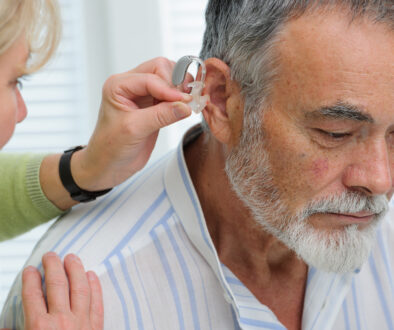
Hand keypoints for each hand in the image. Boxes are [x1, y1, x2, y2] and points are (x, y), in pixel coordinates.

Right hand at [21, 252, 102, 329]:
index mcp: (39, 327)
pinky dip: (95, 287)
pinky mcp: (96, 328)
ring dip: (76, 270)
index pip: (33, 295)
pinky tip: (91, 275)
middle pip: (57, 285)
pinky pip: (97, 303)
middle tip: (50, 255)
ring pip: (80, 288)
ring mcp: (81, 323)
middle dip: (53, 266)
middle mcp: (61, 321)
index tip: (30, 269)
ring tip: (72, 257)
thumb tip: (7, 324)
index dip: (30, 279)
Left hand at [72, 57, 193, 190]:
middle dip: (176, 82)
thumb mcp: (134, 130)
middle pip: (161, 69)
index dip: (169, 88)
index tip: (185, 101)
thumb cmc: (110, 148)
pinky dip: (180, 99)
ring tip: (188, 104)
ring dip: (180, 89)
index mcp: (118, 85)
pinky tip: (185, 108)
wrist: (108, 166)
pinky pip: (170, 95)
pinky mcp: (153, 106)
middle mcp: (130, 85)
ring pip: (168, 79)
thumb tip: (185, 105)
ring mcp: (142, 95)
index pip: (151, 77)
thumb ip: (161, 115)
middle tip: (188, 100)